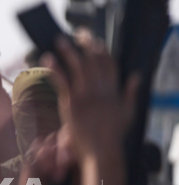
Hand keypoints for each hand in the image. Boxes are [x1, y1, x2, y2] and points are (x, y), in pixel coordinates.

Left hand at [42, 31, 138, 163]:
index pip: (109, 63)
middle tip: (77, 33)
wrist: (101, 151)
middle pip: (93, 60)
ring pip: (77, 66)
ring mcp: (86, 95)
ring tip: (59, 39)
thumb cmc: (113, 135)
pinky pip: (62, 81)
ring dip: (67, 50)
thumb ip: (131, 92)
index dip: (101, 49)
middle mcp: (101, 89)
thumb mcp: (128, 112)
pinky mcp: (72, 102)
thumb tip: (136, 76)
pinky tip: (47, 59)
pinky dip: (54, 68)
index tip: (94, 39)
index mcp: (114, 90)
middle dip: (85, 43)